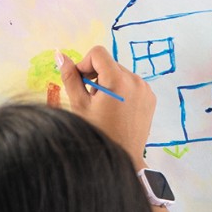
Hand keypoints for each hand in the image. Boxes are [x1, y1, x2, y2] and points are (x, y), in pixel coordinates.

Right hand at [56, 44, 154, 168]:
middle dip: (96, 76)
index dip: (85, 64)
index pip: (98, 53)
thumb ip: (70, 77)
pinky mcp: (150, 97)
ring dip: (108, 83)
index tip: (81, 82)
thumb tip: (60, 55)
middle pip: (109, 63)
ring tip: (104, 107)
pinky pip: (131, 83)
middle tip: (91, 100)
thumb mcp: (80, 105)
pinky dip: (121, 90)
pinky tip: (116, 110)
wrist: (122, 158)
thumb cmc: (98, 134)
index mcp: (118, 80)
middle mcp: (135, 80)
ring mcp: (145, 89)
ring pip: (120, 73)